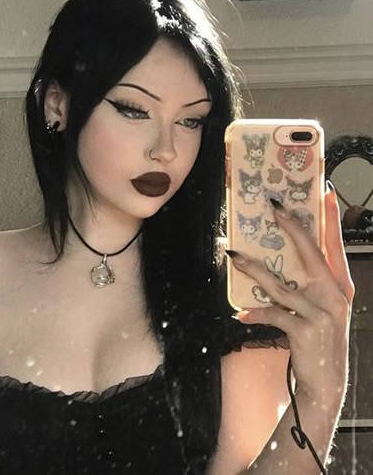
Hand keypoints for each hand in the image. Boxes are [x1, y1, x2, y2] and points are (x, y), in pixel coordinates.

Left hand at [229, 184, 354, 403]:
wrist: (327, 382)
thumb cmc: (321, 339)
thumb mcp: (323, 308)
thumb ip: (311, 284)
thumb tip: (283, 258)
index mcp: (339, 286)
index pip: (334, 245)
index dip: (330, 218)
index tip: (325, 191)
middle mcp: (334, 295)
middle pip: (311, 253)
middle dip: (292, 227)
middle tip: (275, 207)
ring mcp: (321, 313)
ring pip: (280, 284)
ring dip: (253, 269)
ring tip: (234, 256)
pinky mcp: (304, 330)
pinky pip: (272, 314)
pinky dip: (255, 313)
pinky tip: (240, 314)